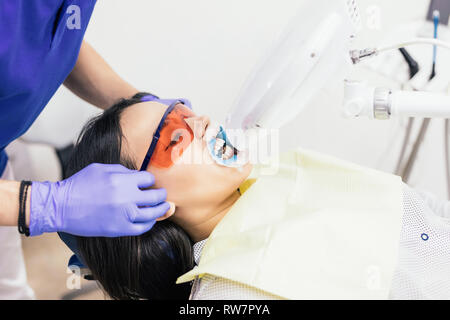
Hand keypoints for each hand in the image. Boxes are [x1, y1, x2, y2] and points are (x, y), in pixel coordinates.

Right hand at [29, 163, 168, 236]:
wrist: (61, 206)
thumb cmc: (79, 185)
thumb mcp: (100, 169)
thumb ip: (122, 170)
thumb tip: (138, 175)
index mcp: (122, 180)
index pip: (148, 179)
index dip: (150, 180)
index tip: (149, 183)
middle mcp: (126, 197)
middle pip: (155, 196)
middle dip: (161, 194)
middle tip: (162, 195)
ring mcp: (123, 215)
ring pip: (153, 213)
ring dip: (161, 209)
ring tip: (164, 207)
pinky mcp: (118, 229)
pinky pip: (142, 228)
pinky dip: (149, 224)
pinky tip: (150, 220)